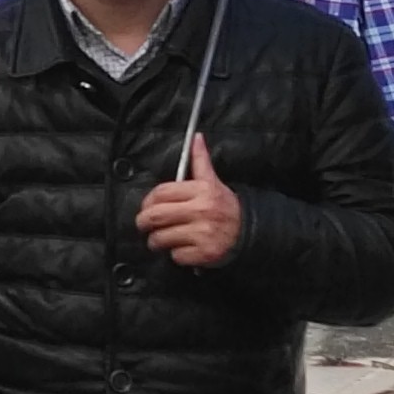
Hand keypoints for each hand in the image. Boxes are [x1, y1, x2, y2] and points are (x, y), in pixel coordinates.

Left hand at [137, 134, 245, 268]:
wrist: (250, 232)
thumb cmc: (225, 206)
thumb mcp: (213, 182)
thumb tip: (196, 137)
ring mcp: (203, 233)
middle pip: (156, 216)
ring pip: (162, 238)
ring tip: (160, 239)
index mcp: (201, 191)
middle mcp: (201, 211)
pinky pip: (176, 256)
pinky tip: (183, 249)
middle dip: (143, 222)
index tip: (147, 207)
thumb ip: (200, 160)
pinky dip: (176, 255)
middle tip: (144, 225)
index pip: (161, 193)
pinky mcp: (204, 253)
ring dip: (156, 241)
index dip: (147, 201)